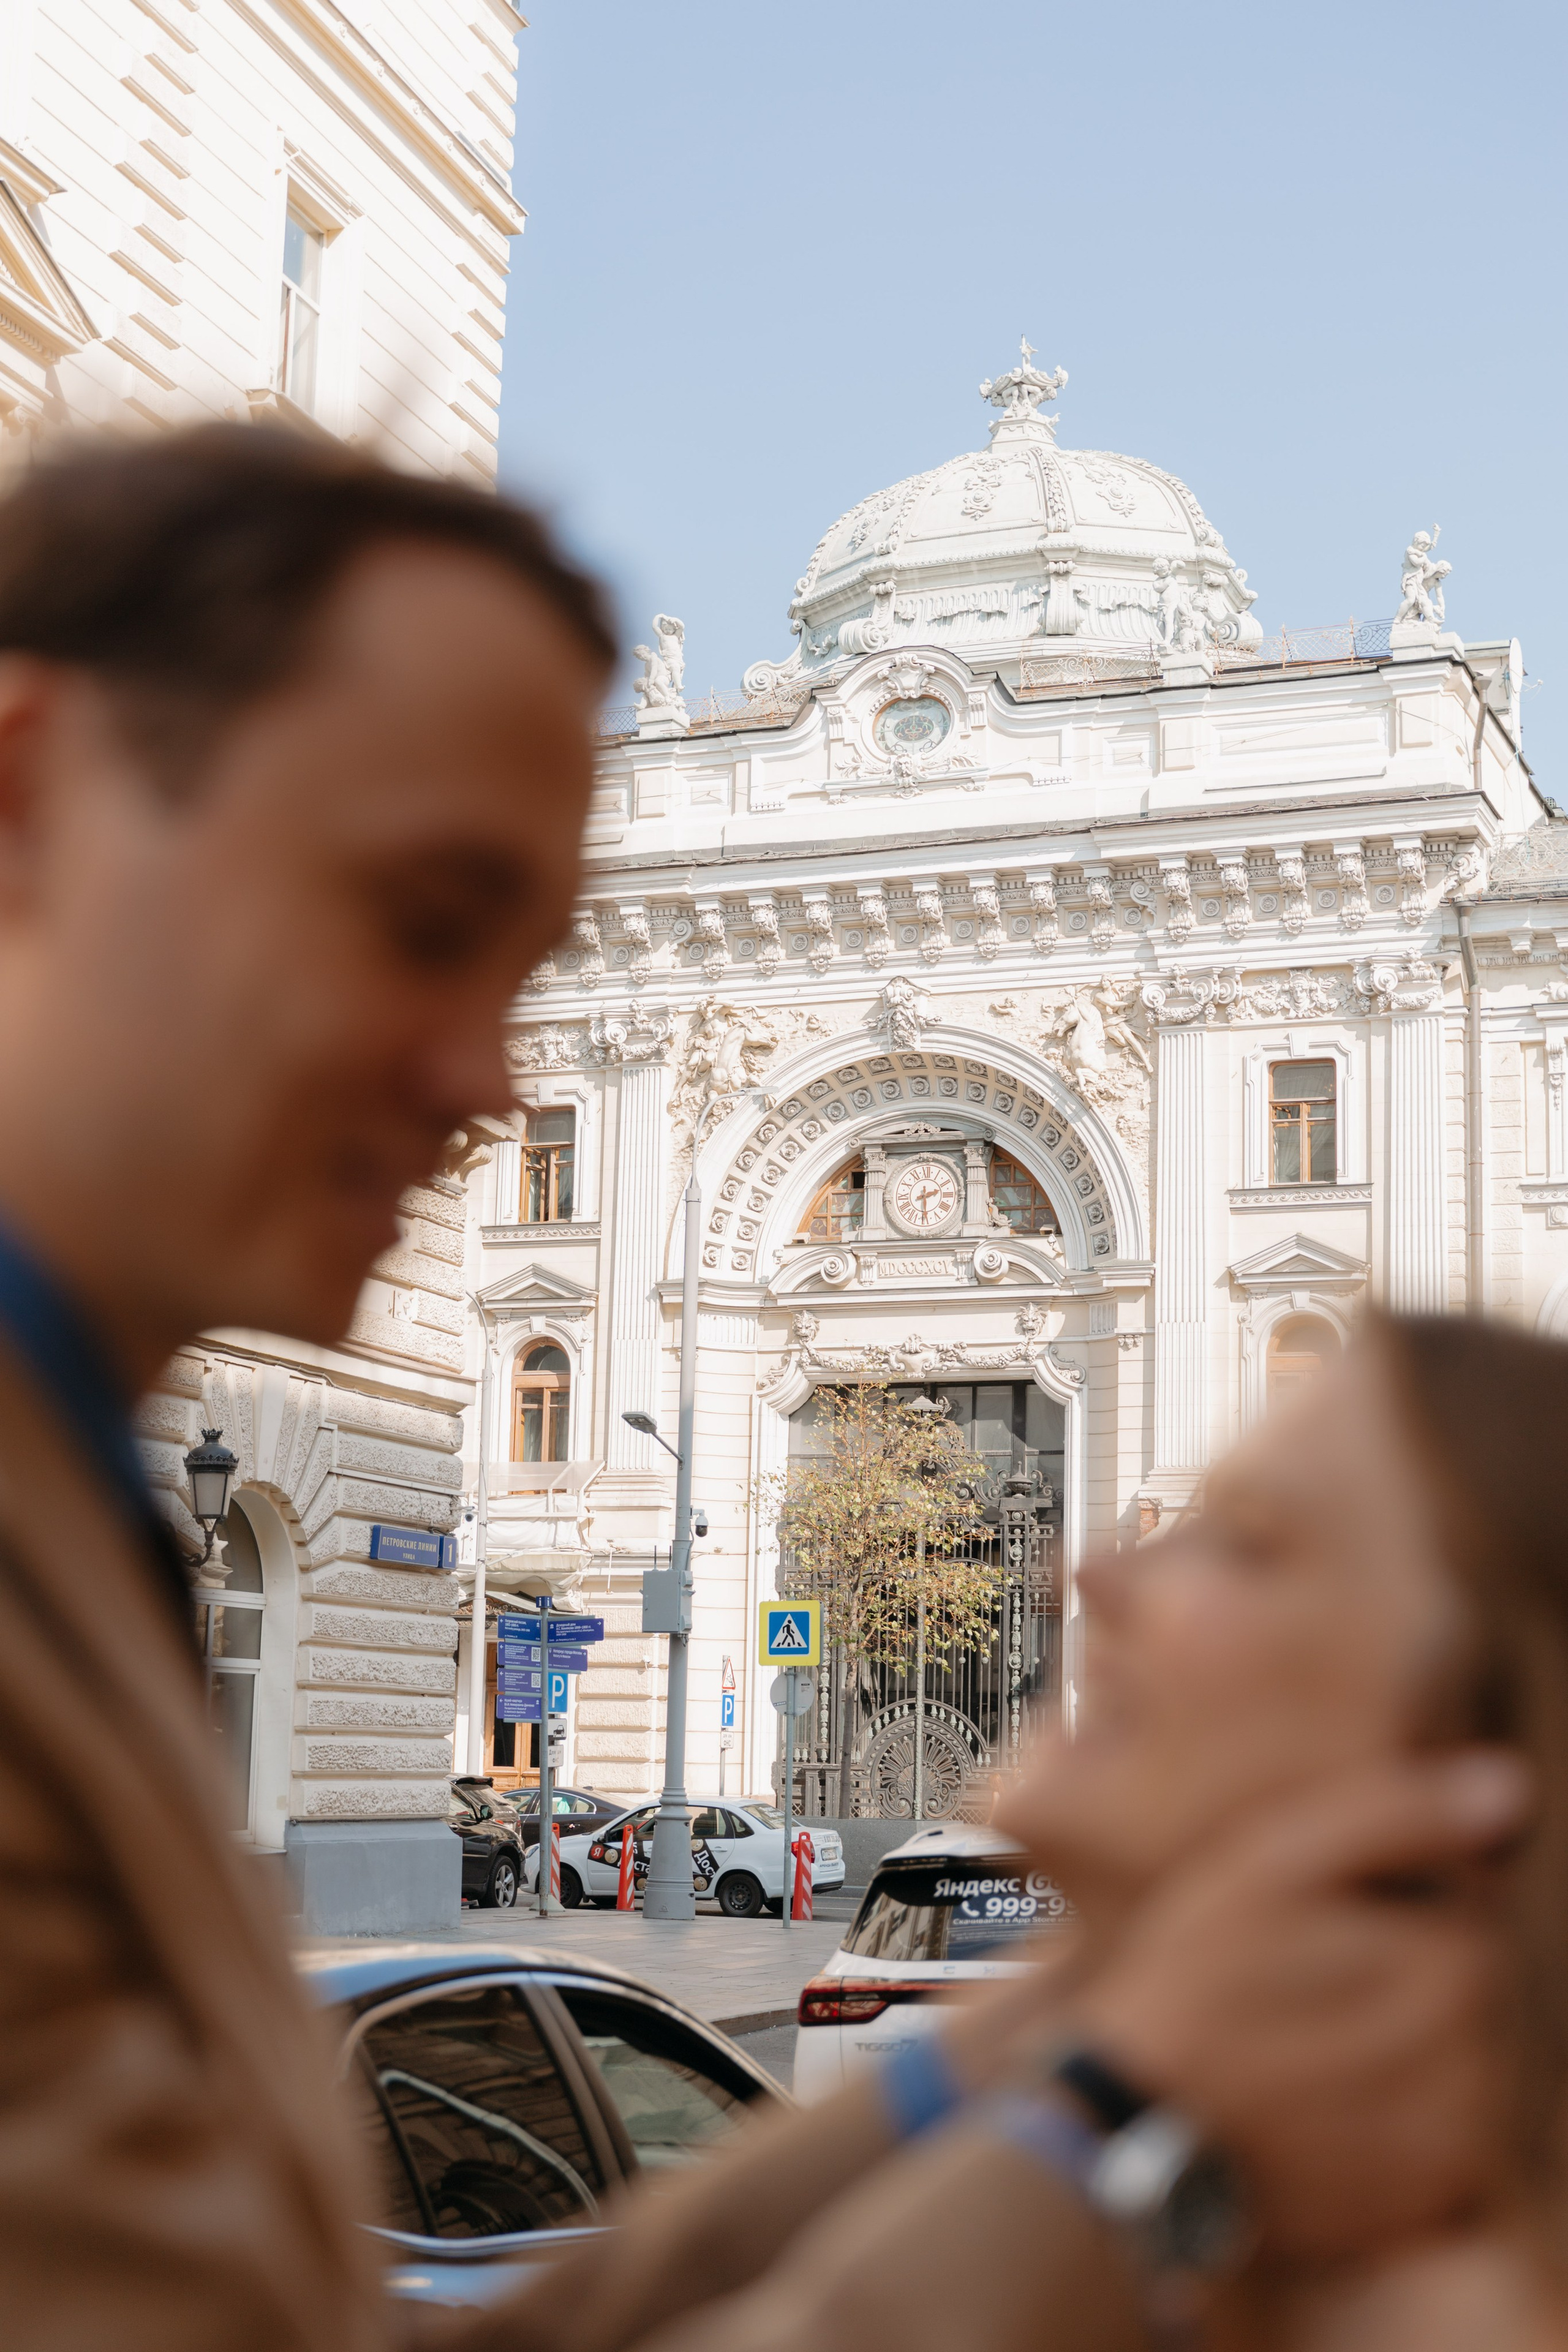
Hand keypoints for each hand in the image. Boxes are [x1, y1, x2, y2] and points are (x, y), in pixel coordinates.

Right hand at [1067, 1750, 1529, 2258]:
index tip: (1325, 1918)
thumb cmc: (1199, 1976)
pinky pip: (1455, 2133)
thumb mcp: (1274, 1859)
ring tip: (1319, 2039)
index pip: (1474, 1907)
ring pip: (1471, 2055)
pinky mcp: (1433, 2196)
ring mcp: (1461, 2140)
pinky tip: (1337, 2094)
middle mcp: (1480, 2062)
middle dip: (1410, 1968)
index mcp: (1456, 1969)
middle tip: (1312, 1979)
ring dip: (1416, 2038)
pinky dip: (1410, 2109)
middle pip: (1477, 1985)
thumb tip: (1510, 1788)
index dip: (1400, 1899)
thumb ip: (1398, 1815)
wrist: (1137, 2122)